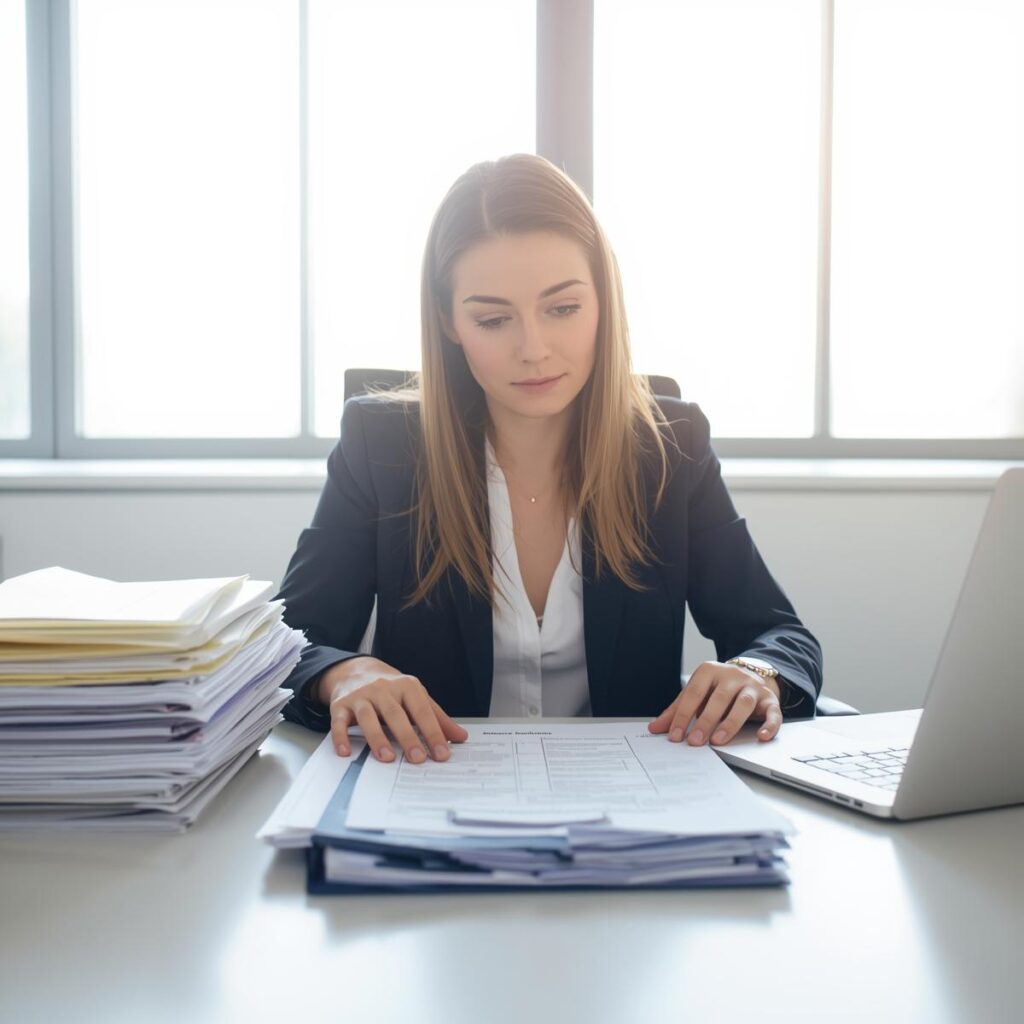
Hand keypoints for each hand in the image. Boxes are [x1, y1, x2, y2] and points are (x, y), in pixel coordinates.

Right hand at [318, 657, 468, 762]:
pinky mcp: (340, 705)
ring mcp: (360, 696)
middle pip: (396, 714)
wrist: (356, 671)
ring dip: (377, 738)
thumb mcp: (416, 698)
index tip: (442, 754)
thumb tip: (461, 737)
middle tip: (418, 759)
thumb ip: (437, 717)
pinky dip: (341, 737)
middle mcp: (383, 688)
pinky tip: (346, 752)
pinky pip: (338, 721)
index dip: (433, 732)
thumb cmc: (392, 690)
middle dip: (408, 737)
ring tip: (387, 758)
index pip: (422, 710)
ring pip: (368, 716)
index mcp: (406, 686)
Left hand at [648, 660, 782, 746]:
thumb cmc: (718, 688)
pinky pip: (773, 713)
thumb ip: (677, 710)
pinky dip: (769, 726)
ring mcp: (752, 687)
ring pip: (743, 704)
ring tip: (718, 741)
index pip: (693, 693)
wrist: (751, 675)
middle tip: (694, 742)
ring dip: (730, 724)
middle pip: (718, 699)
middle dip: (705, 722)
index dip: (683, 715)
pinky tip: (760, 737)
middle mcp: (732, 676)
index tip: (674, 735)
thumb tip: (655, 728)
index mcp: (710, 671)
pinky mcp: (770, 700)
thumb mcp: (697, 694)